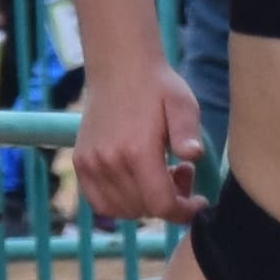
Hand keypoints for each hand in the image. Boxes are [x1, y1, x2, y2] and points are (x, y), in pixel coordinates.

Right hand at [69, 62, 206, 222]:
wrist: (119, 67)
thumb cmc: (157, 86)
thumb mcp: (182, 104)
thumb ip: (187, 132)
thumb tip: (193, 155)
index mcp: (137, 150)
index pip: (161, 205)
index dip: (184, 211)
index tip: (198, 202)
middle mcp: (109, 162)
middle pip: (144, 210)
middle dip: (168, 202)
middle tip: (180, 174)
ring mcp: (90, 164)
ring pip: (122, 211)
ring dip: (145, 203)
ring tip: (159, 174)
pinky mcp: (80, 163)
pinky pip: (99, 203)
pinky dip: (120, 204)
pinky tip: (136, 182)